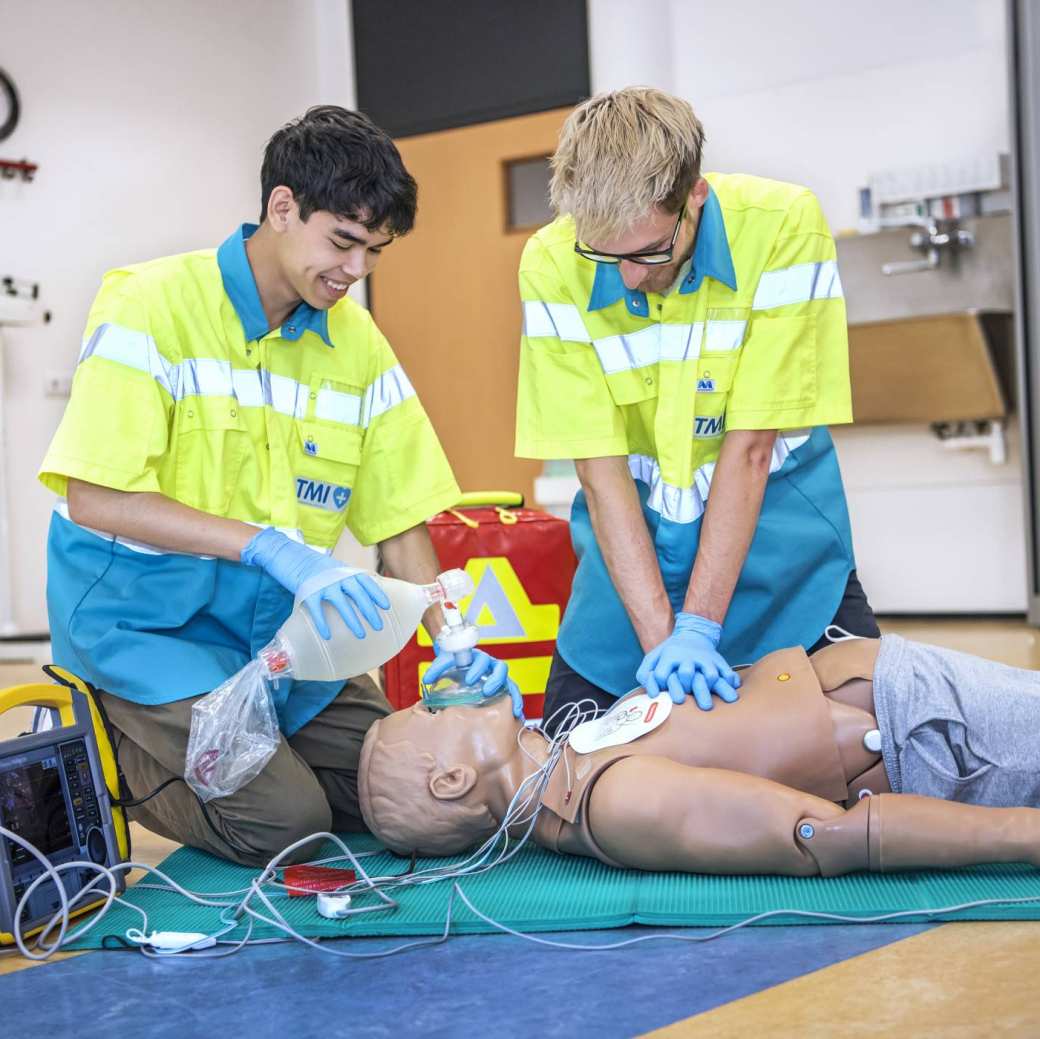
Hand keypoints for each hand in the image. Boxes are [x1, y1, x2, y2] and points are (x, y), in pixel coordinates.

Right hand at [241, 528, 389, 640]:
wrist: (290, 556)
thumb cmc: (317, 567)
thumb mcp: (337, 568)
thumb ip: (350, 578)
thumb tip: (369, 589)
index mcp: (346, 571)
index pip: (366, 582)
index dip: (377, 594)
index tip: (387, 606)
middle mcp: (337, 576)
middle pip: (357, 594)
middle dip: (369, 611)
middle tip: (379, 626)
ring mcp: (322, 584)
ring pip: (341, 603)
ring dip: (352, 619)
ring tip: (361, 634)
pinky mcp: (307, 592)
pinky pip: (316, 610)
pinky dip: (322, 623)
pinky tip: (327, 635)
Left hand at [424, 647, 524, 718]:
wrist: (458, 662)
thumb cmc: (454, 662)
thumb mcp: (444, 663)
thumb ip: (436, 669)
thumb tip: (426, 680)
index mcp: (478, 658)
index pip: (481, 660)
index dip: (477, 669)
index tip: (468, 680)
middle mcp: (491, 665)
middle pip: (499, 668)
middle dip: (492, 679)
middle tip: (484, 690)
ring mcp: (497, 676)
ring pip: (508, 680)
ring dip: (509, 691)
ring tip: (505, 703)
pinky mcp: (502, 687)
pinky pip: (513, 692)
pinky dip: (516, 701)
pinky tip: (516, 712)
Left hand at [636, 612, 740, 709]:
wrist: (692, 634)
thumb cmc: (669, 654)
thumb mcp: (652, 658)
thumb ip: (644, 674)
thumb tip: (653, 694)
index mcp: (669, 655)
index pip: (661, 675)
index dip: (659, 687)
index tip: (662, 694)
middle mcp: (688, 657)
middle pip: (686, 674)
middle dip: (684, 687)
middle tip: (684, 698)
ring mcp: (705, 659)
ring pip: (710, 675)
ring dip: (708, 688)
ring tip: (706, 702)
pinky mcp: (719, 661)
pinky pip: (727, 672)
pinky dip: (730, 682)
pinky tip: (729, 689)